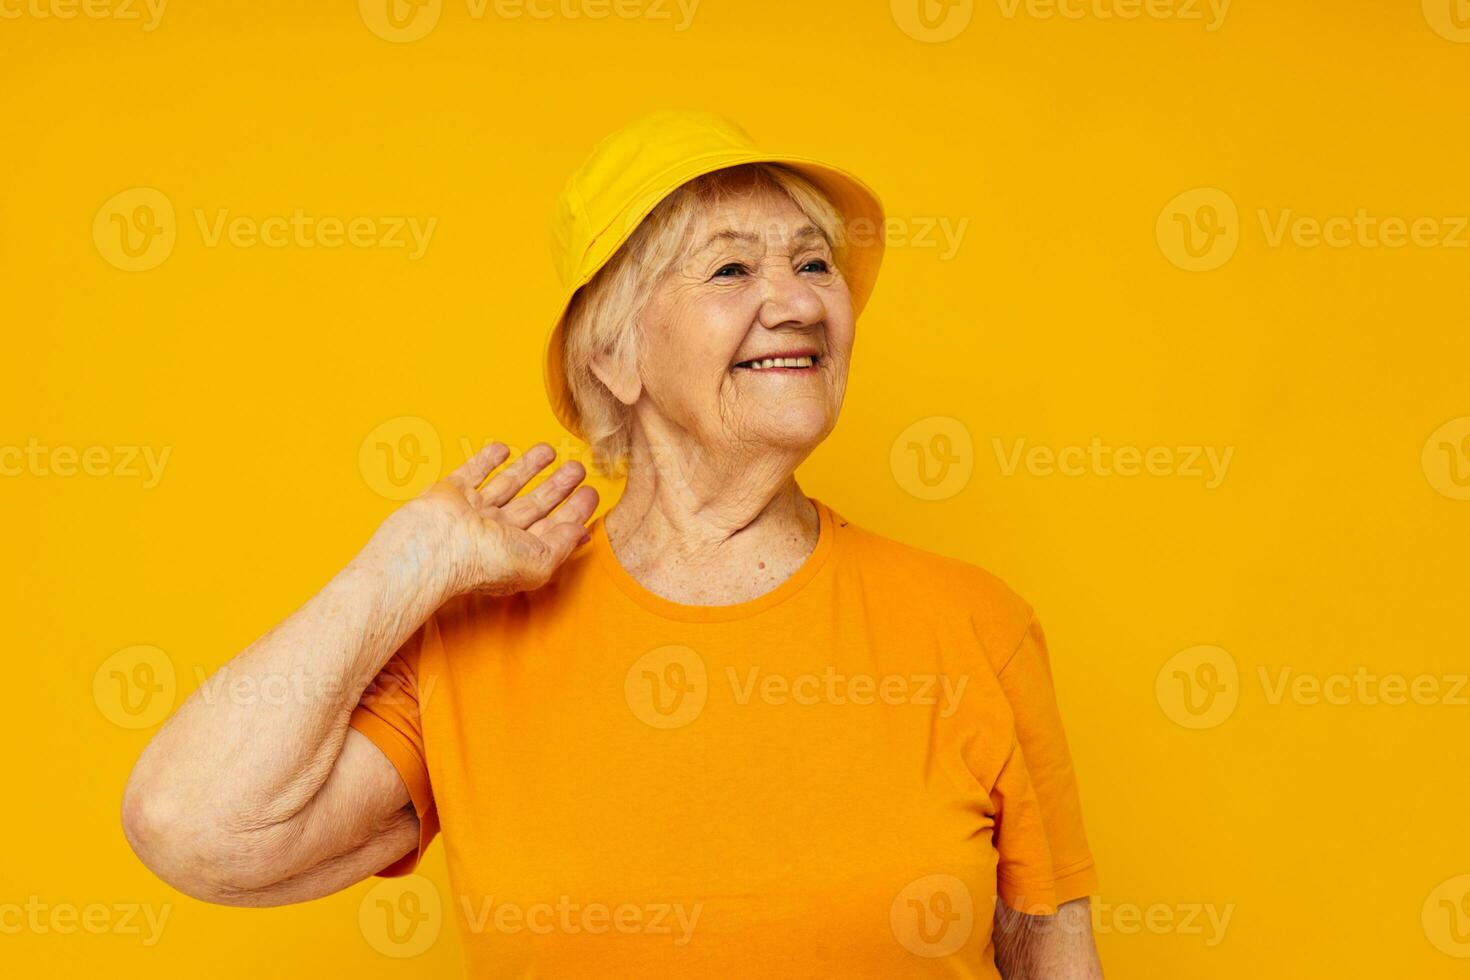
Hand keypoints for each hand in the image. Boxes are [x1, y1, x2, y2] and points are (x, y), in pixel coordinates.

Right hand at [385, 440, 599, 598]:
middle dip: (557, 486)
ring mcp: (473, 511)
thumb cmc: (483, 562)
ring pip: (507, 485)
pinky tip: (503, 448)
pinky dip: (488, 459)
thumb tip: (580, 531)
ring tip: (550, 450)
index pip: (553, 529)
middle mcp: (496, 534)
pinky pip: (473, 472)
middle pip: (534, 505)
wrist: (433, 547)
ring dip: (528, 467)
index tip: (591, 493)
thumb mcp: (539, 561)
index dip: (574, 511)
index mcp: (518, 553)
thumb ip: (563, 544)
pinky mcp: (451, 493)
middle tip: (577, 468)